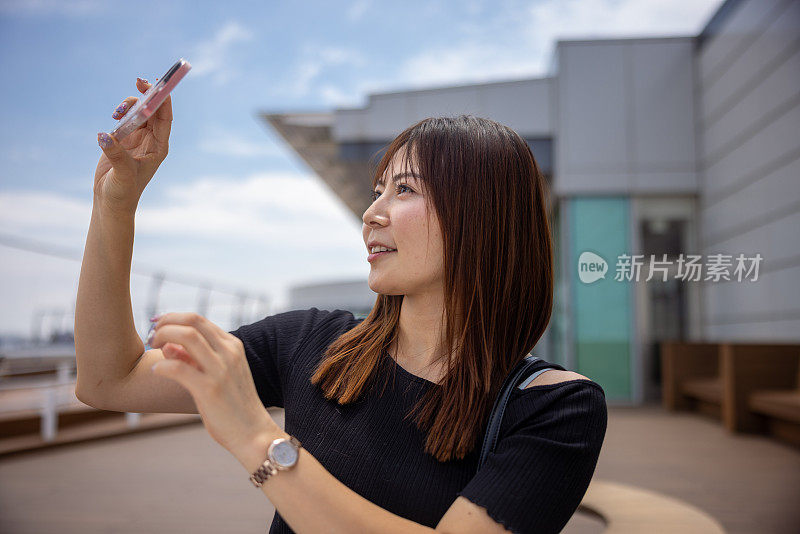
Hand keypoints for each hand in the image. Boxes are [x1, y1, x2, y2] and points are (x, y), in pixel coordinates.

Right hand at [94, 77, 172, 214]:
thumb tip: (104, 135)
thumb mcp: (122, 173)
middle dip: (147, 95)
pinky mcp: (122, 139)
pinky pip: (124, 119)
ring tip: (117, 112)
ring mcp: (136, 139)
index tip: (157, 85)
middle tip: (138, 81)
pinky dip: (120, 114)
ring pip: (137, 112)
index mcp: (158, 147)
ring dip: (129, 105)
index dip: (163, 101)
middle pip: (152, 111)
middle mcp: (150, 141)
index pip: (165, 119)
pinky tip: (113, 118)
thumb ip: (115, 153)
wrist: (111, 202)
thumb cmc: (123, 192)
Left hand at [147, 312, 278, 453]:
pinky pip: (178, 368)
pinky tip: (157, 372)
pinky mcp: (210, 389)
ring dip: (163, 337)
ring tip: (152, 349)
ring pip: (186, 336)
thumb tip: (167, 346)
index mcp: (232, 346)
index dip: (172, 319)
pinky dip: (162, 366)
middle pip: (192, 320)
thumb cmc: (233, 406)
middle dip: (165, 323)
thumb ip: (194, 359)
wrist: (253, 434)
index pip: (198, 319)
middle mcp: (228, 352)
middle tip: (151, 337)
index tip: (158, 329)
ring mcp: (220, 370)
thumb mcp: (218, 375)